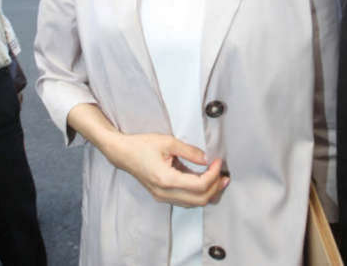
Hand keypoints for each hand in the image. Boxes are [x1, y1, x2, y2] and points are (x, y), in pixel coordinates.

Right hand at [107, 133, 228, 207]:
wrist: (123, 153)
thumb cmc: (142, 145)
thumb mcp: (168, 142)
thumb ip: (190, 151)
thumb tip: (207, 159)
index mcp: (166, 180)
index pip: (199, 186)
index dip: (213, 174)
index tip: (218, 162)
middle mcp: (165, 193)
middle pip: (199, 200)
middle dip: (215, 187)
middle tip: (223, 173)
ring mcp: (163, 197)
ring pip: (194, 204)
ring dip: (208, 192)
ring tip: (218, 178)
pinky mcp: (162, 196)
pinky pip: (186, 201)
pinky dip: (198, 194)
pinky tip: (204, 181)